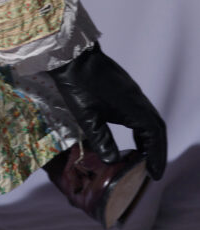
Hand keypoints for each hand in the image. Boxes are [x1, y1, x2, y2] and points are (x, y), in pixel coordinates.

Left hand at [48, 42, 166, 178]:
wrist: (73, 55)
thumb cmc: (78, 85)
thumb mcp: (87, 116)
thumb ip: (101, 139)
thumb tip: (112, 161)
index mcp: (133, 108)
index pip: (154, 136)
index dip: (156, 156)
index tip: (154, 174)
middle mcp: (138, 100)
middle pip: (157, 128)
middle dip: (157, 151)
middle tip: (152, 171)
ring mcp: (133, 93)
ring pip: (151, 119)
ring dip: (151, 140)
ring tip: (144, 159)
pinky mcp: (126, 89)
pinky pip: (143, 112)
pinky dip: (143, 128)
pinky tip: (135, 137)